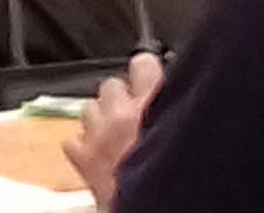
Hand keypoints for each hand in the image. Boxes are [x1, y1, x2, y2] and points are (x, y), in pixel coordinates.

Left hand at [64, 51, 164, 211]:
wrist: (158, 206)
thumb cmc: (179, 183)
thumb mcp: (189, 137)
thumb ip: (179, 114)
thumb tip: (177, 107)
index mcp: (157, 103)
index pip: (144, 64)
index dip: (146, 73)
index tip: (149, 78)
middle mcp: (124, 113)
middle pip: (112, 85)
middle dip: (121, 99)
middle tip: (137, 119)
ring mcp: (100, 135)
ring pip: (90, 108)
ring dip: (101, 119)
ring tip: (118, 138)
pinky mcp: (84, 158)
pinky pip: (74, 140)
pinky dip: (85, 145)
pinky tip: (100, 156)